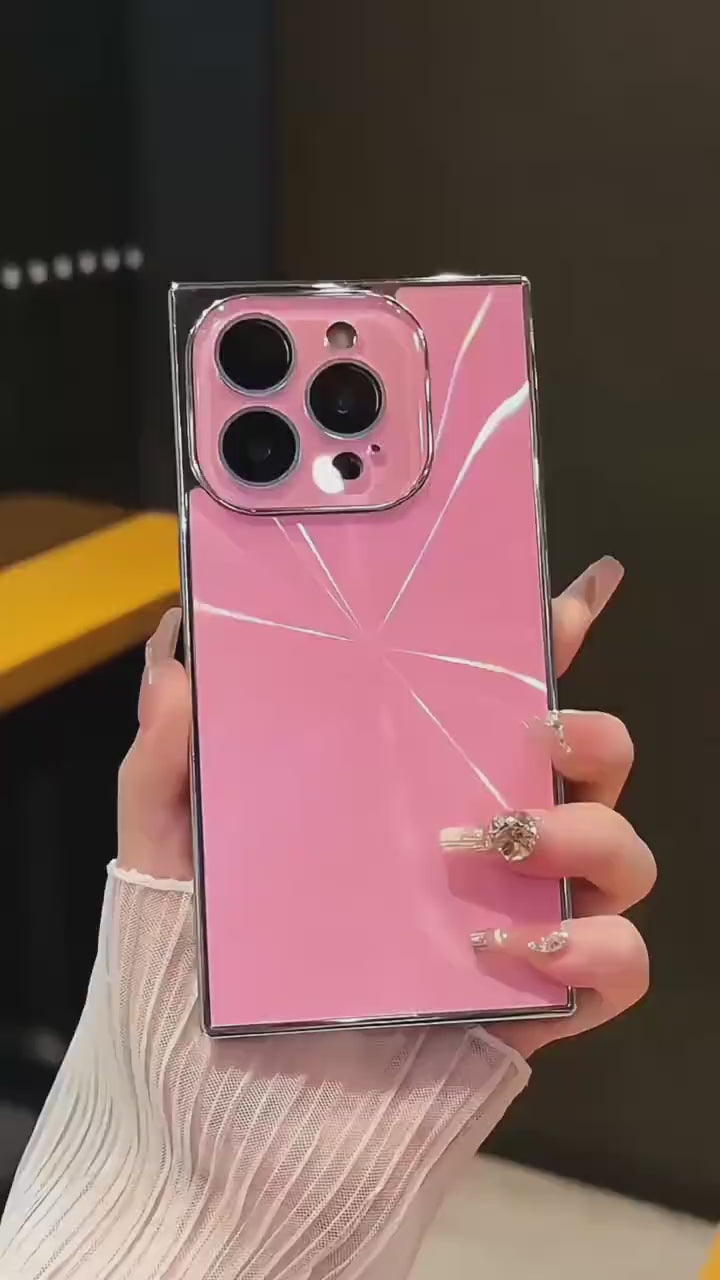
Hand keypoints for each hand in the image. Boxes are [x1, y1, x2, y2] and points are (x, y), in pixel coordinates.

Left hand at [120, 554, 653, 1062]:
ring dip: (580, 829)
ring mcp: (515, 923)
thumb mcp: (170, 857)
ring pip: (624, 850)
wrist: (217, 1133)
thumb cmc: (195, 981)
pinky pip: (623, 964)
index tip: (578, 586)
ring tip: (484, 843)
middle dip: (590, 727)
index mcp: (409, 790)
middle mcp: (479, 845)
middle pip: (588, 760)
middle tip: (535, 727)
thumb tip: (173, 656)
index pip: (494, 698)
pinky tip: (505, 944)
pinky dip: (591, 945)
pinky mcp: (535, 1009)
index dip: (548, 634)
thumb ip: (165, 760)